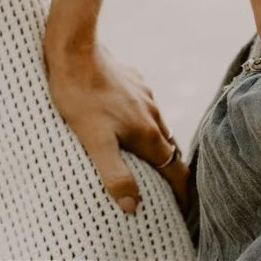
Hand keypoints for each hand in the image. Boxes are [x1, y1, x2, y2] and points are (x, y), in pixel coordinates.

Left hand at [44, 33, 188, 213]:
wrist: (76, 52)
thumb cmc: (80, 98)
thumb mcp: (94, 142)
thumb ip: (115, 174)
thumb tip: (132, 205)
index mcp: (146, 132)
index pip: (173, 167)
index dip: (181, 190)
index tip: (184, 208)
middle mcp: (151, 113)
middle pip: (169, 148)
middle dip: (171, 169)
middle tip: (168, 190)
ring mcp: (144, 94)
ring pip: (158, 125)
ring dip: (157, 145)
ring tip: (148, 160)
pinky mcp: (133, 80)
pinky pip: (145, 107)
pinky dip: (143, 122)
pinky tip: (127, 122)